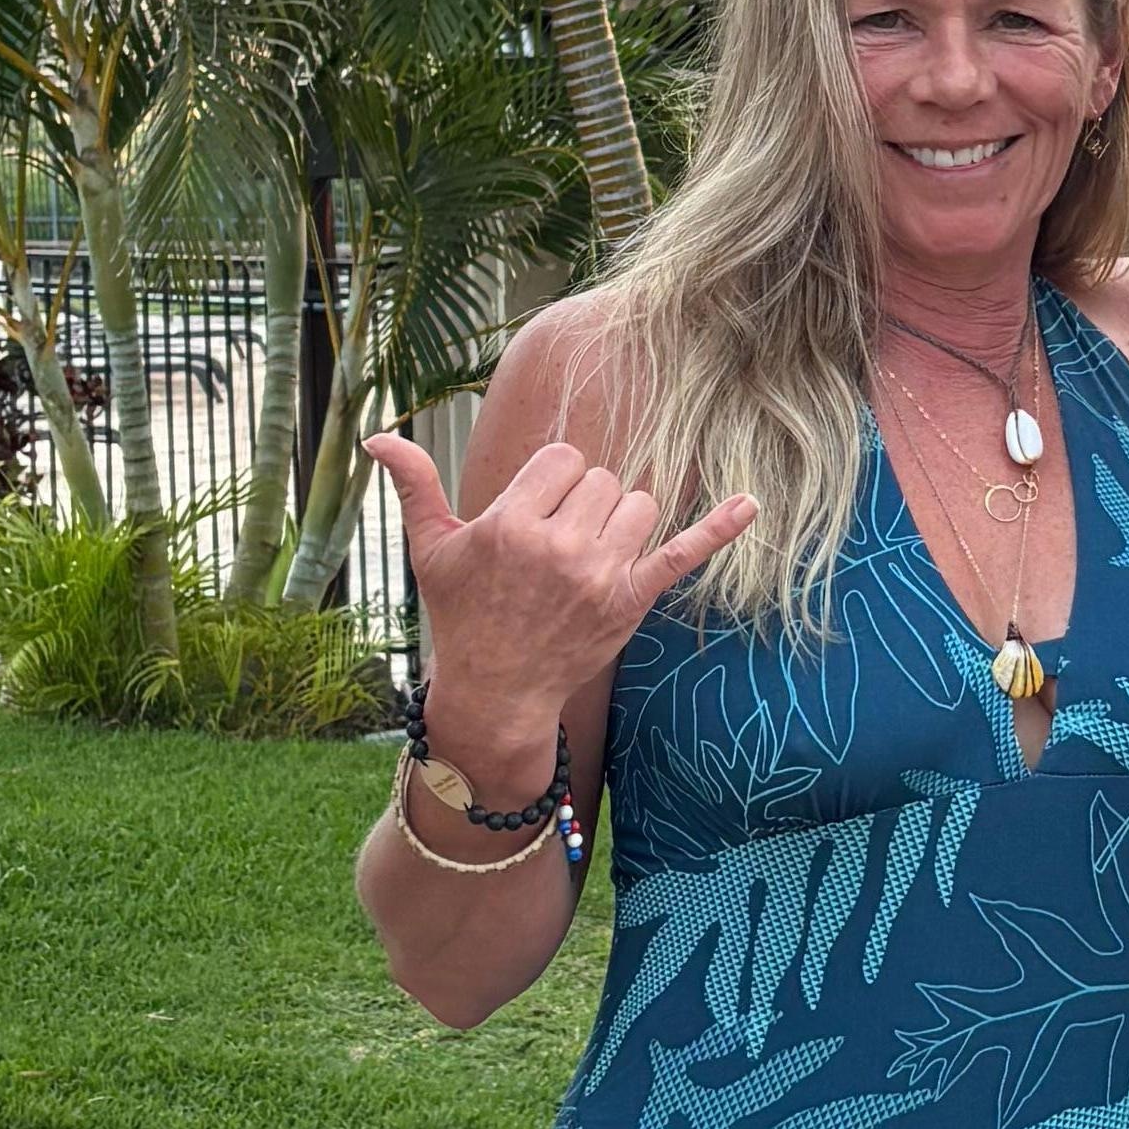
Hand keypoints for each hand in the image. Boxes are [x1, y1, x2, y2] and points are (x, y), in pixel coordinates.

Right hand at [366, 428, 754, 766]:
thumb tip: (376, 435)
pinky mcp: (632, 600)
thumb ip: (414, 486)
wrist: (496, 693)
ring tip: (590, 555)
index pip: (562, 458)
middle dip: (584, 503)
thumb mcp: (432, 550)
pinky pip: (683, 553)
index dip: (551, 482)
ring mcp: (599, 575)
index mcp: (509, 525)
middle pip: (602, 478)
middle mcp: (556, 546)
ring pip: (639, 503)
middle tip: (558, 545)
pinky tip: (752, 503)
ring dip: (621, 521)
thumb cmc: (462, 614)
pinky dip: (720, 528)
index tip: (534, 516)